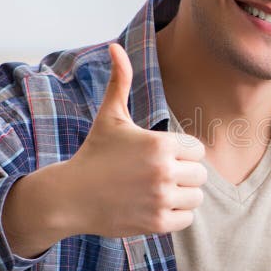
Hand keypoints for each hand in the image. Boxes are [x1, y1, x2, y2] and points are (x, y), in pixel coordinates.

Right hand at [63, 43, 206, 237]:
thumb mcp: (110, 117)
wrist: (70, 196)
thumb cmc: (94, 153)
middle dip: (183, 175)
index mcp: (161, 144)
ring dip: (182, 196)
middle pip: (201, 175)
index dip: (182, 154)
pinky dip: (175, 216)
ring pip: (196, 197)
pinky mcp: (157, 223)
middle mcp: (164, 171)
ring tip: (157, 192)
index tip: (159, 157)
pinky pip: (186, 219)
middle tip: (158, 176)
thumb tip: (115, 46)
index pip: (198, 151)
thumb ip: (120, 81)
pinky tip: (154, 208)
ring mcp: (161, 199)